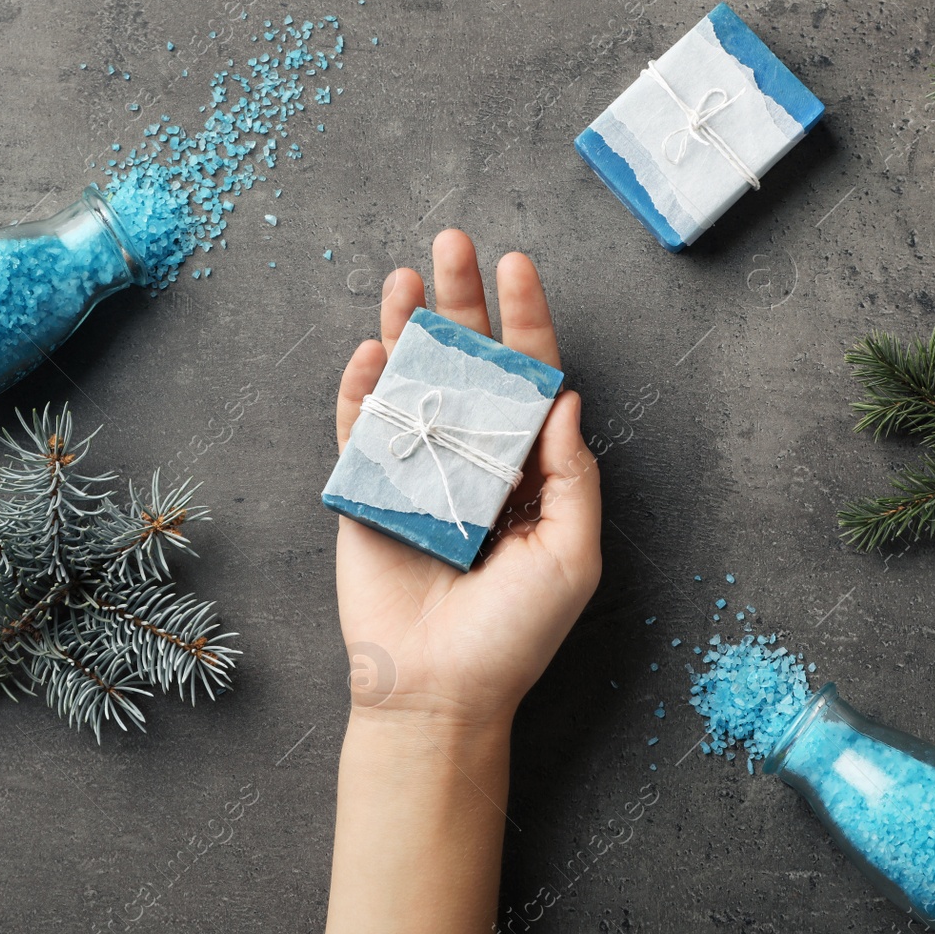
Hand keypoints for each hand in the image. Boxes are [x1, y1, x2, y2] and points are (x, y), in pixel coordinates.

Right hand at [333, 229, 601, 729]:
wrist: (438, 692)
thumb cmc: (514, 635)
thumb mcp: (571, 556)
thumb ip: (574, 477)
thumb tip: (568, 399)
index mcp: (526, 472)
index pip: (528, 380)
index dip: (525, 322)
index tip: (518, 265)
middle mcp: (471, 461)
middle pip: (467, 365)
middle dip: (462, 301)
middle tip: (454, 240)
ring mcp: (415, 473)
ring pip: (410, 384)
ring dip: (406, 327)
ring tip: (405, 276)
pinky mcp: (366, 495)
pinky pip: (360, 431)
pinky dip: (361, 390)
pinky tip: (371, 350)